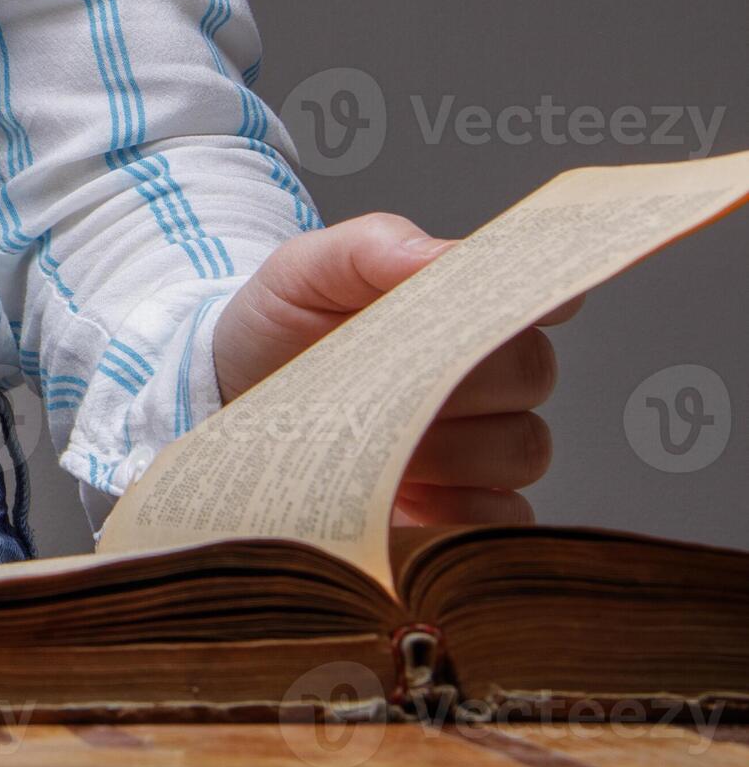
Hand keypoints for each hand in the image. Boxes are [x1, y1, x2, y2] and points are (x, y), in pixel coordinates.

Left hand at [213, 214, 579, 525]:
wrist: (227, 396)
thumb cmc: (277, 326)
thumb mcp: (306, 271)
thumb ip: (373, 248)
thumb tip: (443, 255)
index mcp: (465, 309)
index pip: (539, 298)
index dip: (538, 299)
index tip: (509, 307)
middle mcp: (486, 377)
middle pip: (531, 377)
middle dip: (466, 379)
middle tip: (393, 384)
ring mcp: (478, 447)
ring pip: (522, 449)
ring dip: (455, 449)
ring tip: (378, 443)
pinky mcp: (458, 509)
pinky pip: (501, 517)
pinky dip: (460, 513)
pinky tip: (402, 498)